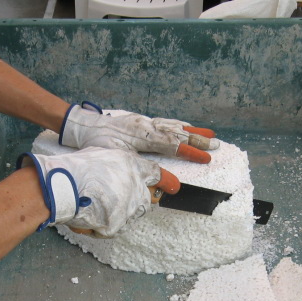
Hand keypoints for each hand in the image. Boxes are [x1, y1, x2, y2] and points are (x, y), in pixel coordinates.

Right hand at [17, 147, 164, 237]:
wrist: (62, 185)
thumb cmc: (76, 168)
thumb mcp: (102, 154)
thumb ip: (119, 164)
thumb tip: (122, 172)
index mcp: (133, 166)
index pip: (157, 174)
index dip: (165, 181)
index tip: (173, 187)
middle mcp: (136, 187)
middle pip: (147, 200)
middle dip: (137, 201)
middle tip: (117, 199)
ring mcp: (128, 208)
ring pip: (131, 215)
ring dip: (120, 213)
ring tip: (98, 205)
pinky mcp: (117, 225)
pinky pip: (114, 229)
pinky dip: (103, 226)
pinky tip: (89, 216)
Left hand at [59, 102, 219, 163]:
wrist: (84, 126)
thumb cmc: (98, 144)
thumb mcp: (116, 158)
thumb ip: (140, 168)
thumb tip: (159, 181)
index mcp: (142, 135)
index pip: (171, 144)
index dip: (190, 152)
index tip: (206, 159)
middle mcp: (147, 125)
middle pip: (177, 132)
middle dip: (198, 141)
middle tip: (217, 146)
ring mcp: (145, 121)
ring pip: (173, 125)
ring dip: (192, 131)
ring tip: (210, 134)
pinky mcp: (142, 120)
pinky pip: (165, 122)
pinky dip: (179, 125)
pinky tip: (187, 127)